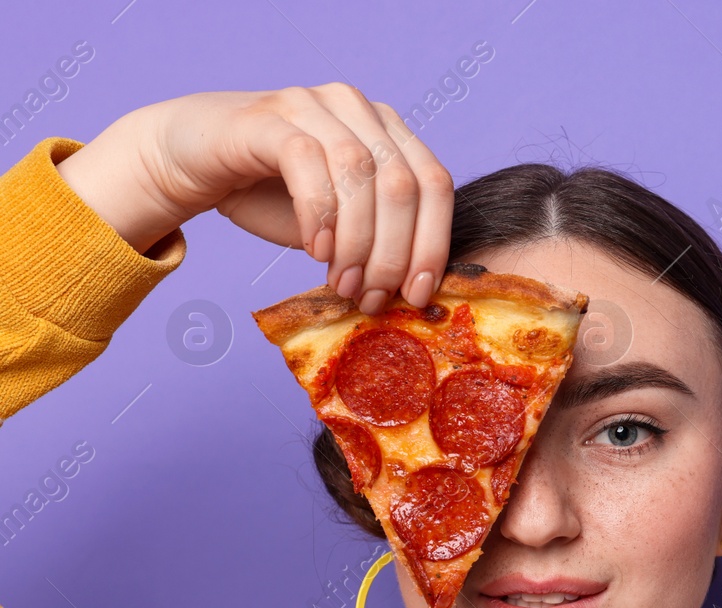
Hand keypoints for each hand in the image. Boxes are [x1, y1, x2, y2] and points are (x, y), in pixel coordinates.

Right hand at [56, 84, 452, 312]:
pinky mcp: (270, 116)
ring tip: (343, 282)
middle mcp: (359, 109)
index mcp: (389, 131)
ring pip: (361, 174)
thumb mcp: (340, 227)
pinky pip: (308, 162)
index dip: (433, 244)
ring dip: (357, 241)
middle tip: (371, 297)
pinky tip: (314, 250)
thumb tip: (415, 292)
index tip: (417, 295)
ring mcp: (314, 104)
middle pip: (402, 184)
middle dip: (393, 253)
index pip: (434, 185)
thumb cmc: (274, 195)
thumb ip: (379, 243)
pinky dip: (319, 214)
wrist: (194, 163)